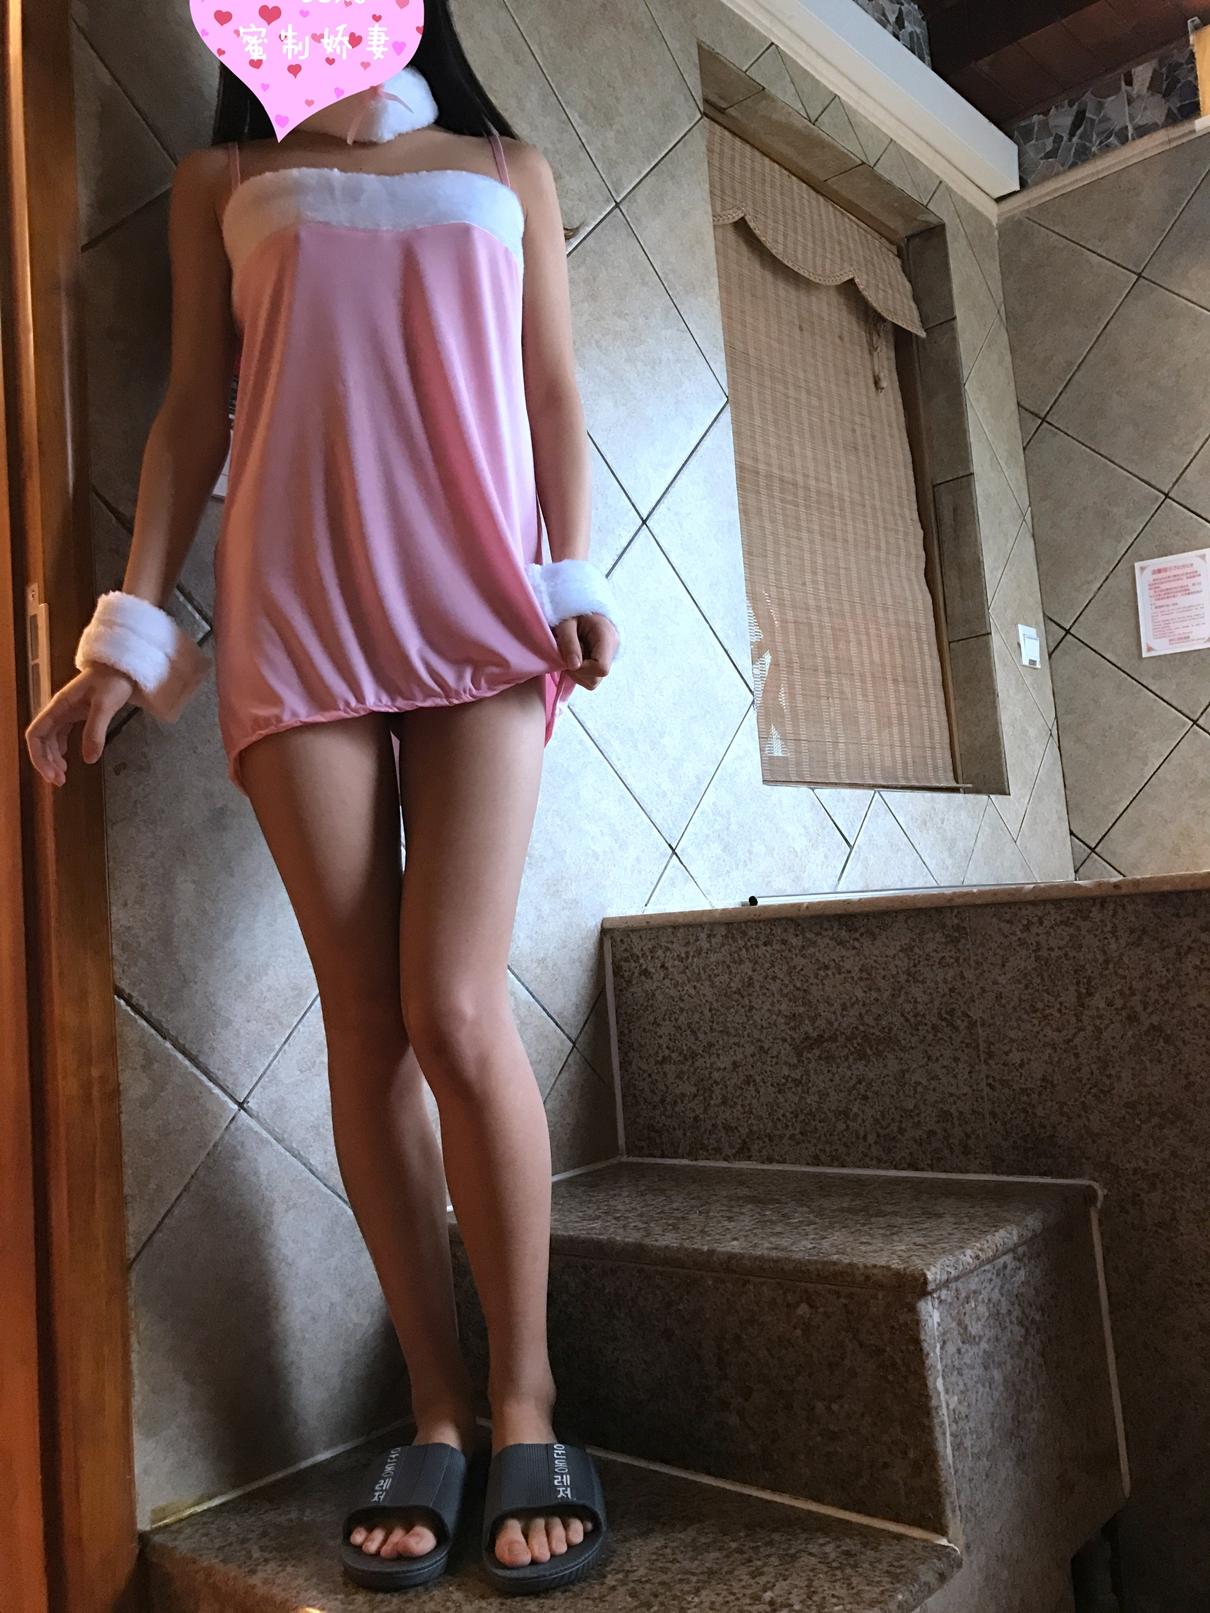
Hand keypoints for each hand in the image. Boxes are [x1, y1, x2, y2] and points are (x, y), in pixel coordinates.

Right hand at [25, 664, 135, 787]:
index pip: (35, 734)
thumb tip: (89, 759)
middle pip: (41, 740)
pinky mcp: (76, 715)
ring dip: (53, 758)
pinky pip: (62, 735)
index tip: (51, 774)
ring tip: (63, 776)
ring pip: (50, 739)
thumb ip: (96, 730)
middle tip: (60, 782)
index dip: (39, 756)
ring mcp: (66, 712)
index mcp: (58, 706)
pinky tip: (68, 761)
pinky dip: (61, 750)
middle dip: (46, 762)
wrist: (122, 667)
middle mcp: (58, 710)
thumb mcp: (106, 705)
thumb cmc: (113, 681)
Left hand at [554, 612, 618, 690]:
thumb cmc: (573, 612)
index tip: (569, 659)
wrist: (582, 608)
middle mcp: (612, 651)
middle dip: (577, 671)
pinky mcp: (601, 664)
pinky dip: (578, 673)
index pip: (601, 668)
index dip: (582, 669)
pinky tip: (575, 658)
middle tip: (567, 655)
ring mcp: (608, 659)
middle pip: (596, 678)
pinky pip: (590, 679)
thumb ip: (569, 642)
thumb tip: (573, 666)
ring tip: (572, 654)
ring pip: (592, 682)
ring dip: (576, 673)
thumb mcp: (566, 623)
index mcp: (606, 638)